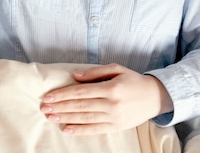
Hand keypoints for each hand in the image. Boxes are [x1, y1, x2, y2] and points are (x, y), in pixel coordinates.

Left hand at [40, 63, 172, 134]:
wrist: (155, 97)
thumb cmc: (133, 80)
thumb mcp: (116, 69)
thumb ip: (95, 72)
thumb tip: (75, 76)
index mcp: (110, 88)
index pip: (81, 92)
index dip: (63, 95)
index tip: (49, 97)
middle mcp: (111, 104)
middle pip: (80, 106)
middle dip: (60, 107)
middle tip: (44, 108)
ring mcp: (114, 118)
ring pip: (85, 119)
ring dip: (66, 118)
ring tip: (51, 117)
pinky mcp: (116, 127)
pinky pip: (95, 130)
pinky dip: (80, 130)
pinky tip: (67, 129)